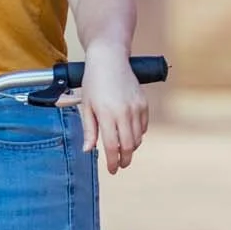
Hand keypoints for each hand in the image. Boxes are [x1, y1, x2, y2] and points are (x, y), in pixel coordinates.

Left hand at [64, 47, 148, 173]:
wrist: (109, 59)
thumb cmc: (94, 82)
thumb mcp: (86, 106)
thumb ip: (89, 130)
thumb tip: (88, 150)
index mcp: (107, 114)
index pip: (112, 146)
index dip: (112, 162)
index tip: (112, 170)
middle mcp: (124, 112)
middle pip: (129, 146)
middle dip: (125, 159)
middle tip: (120, 165)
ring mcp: (136, 107)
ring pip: (138, 137)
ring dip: (131, 147)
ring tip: (123, 150)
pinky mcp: (143, 103)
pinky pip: (144, 126)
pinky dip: (138, 134)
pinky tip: (130, 133)